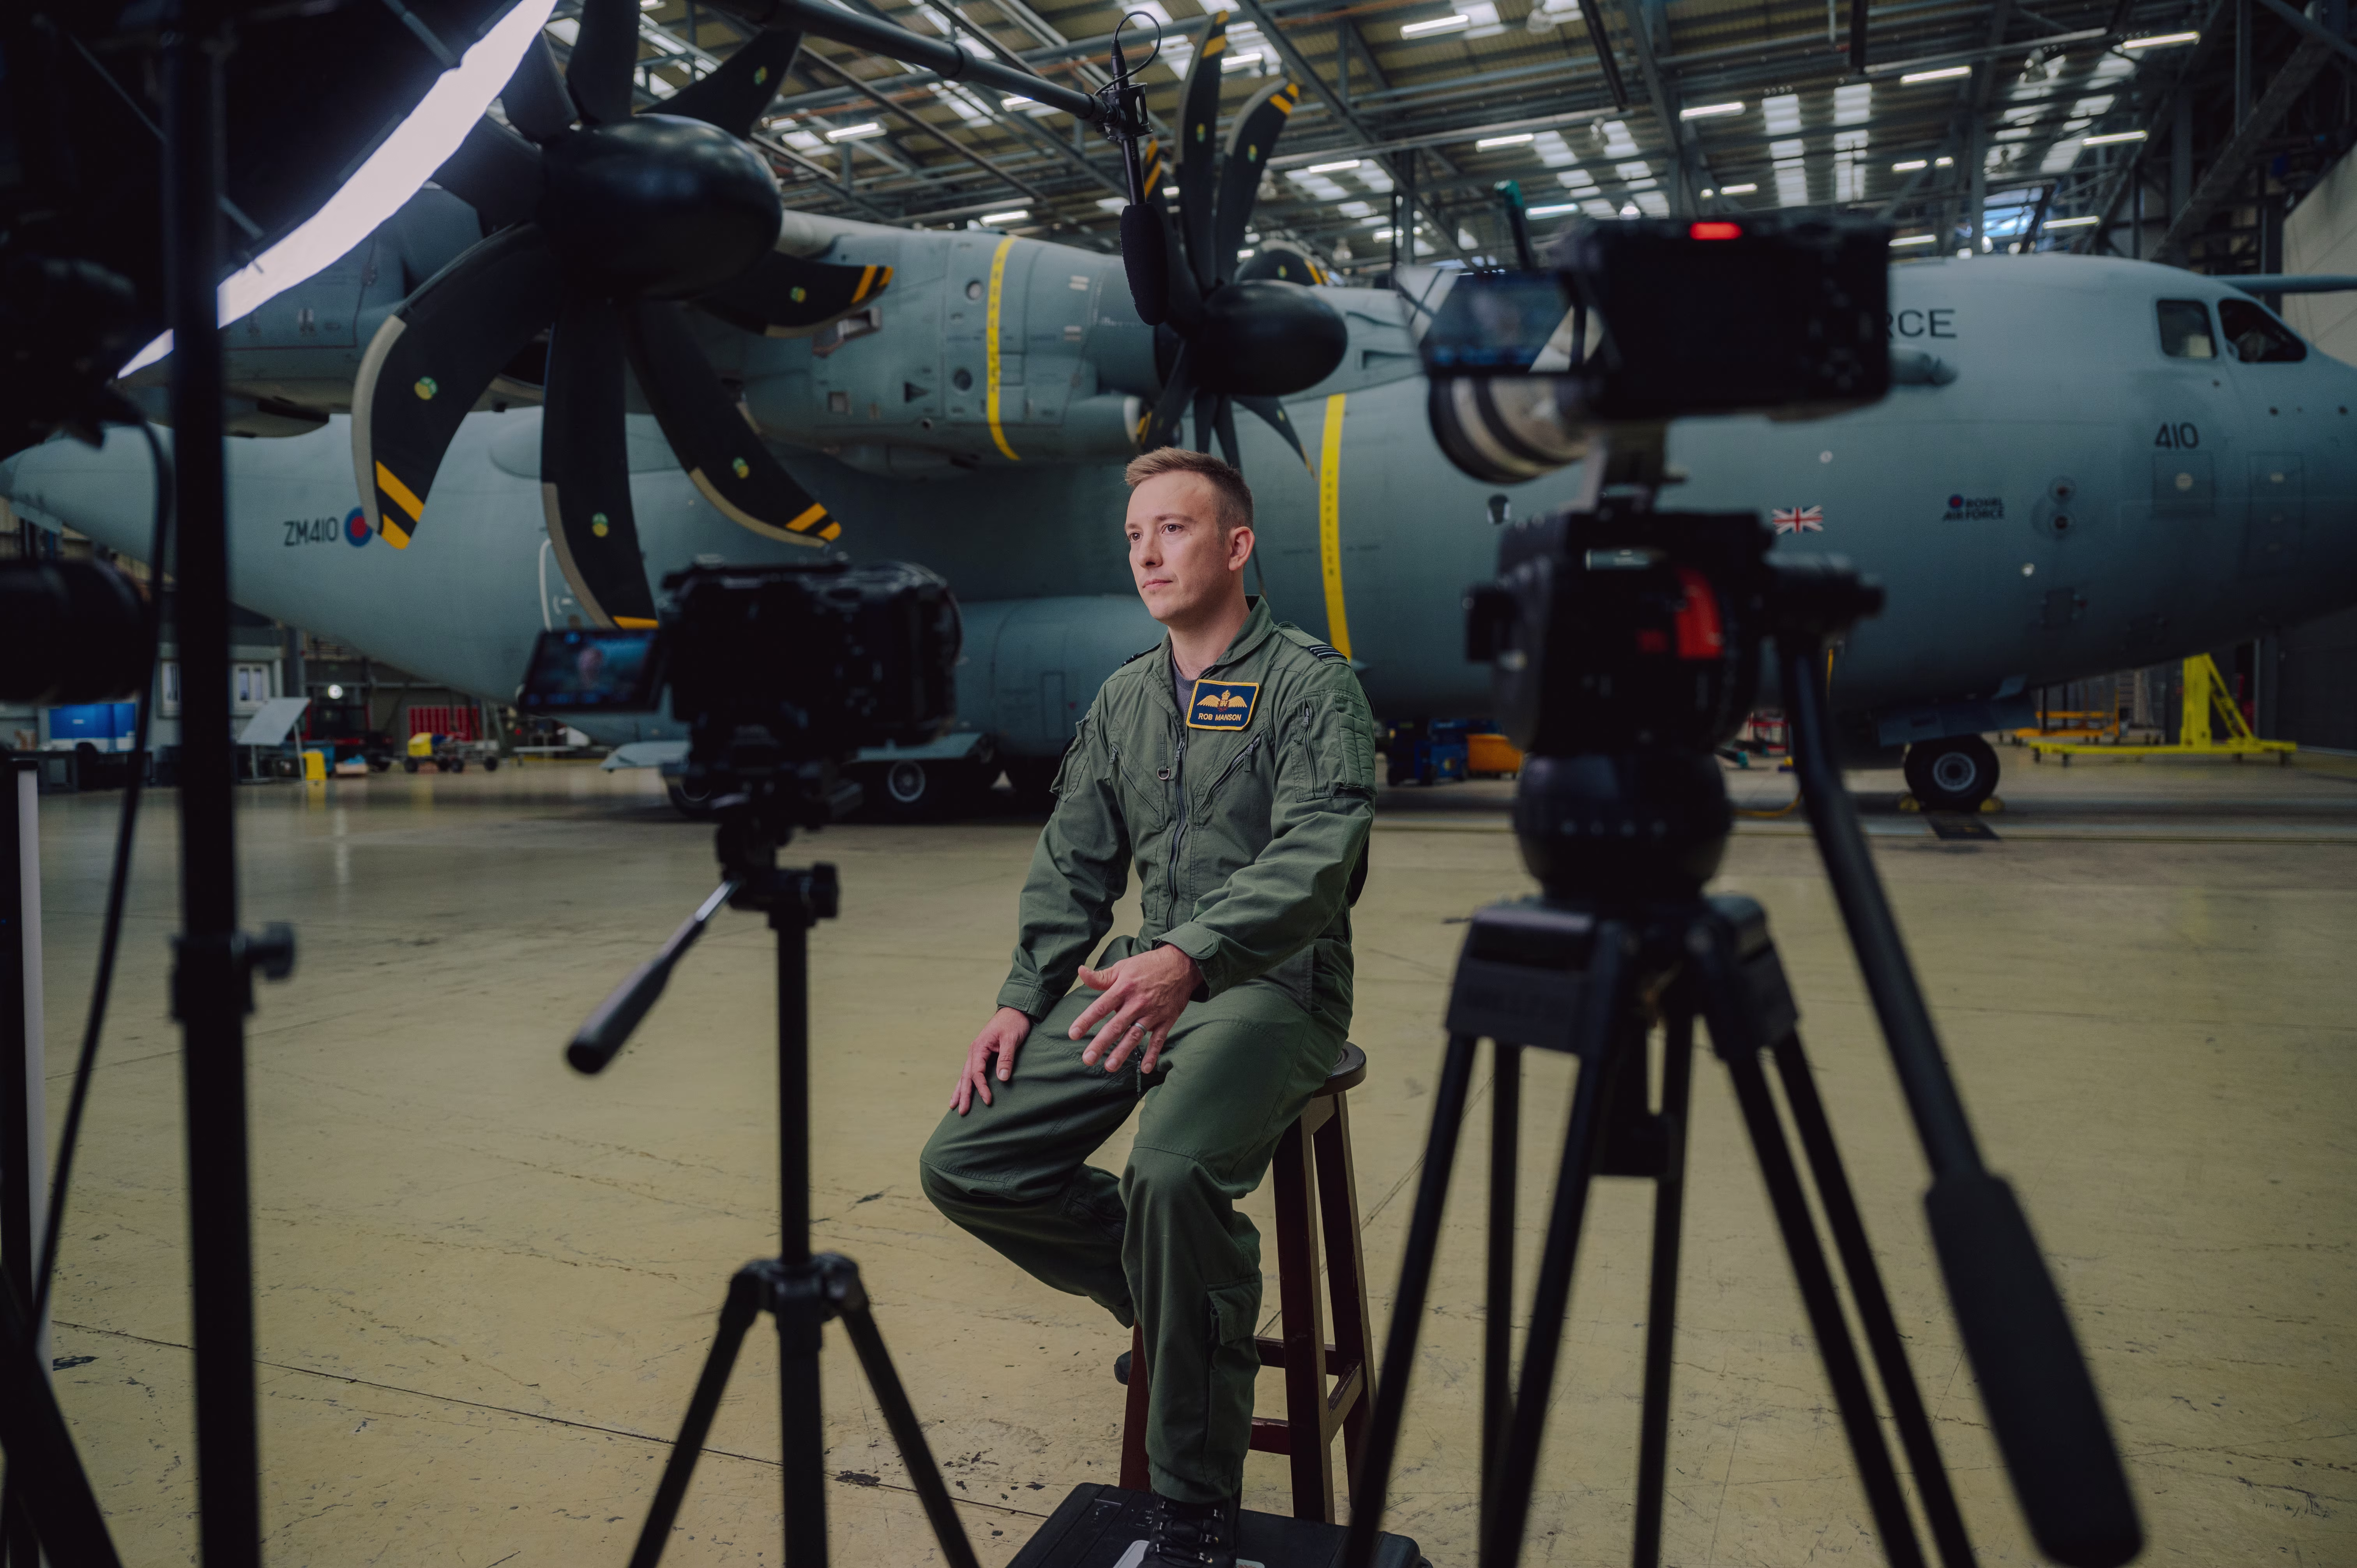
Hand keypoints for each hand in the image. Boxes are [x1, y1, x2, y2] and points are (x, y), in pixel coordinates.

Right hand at [952, 1006, 1032, 1115]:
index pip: (977, 1072)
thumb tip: (1002, 1079)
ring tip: (953, 1106)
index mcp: (979, 1047)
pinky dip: (965, 1082)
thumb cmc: (1014, 1023)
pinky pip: (970, 1071)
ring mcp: (976, 1053)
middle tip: (961, 1112)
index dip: (981, 1088)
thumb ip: (1006, 1058)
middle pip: (966, 1076)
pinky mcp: (981, 1054)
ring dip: (960, 1090)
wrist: (1015, 1011)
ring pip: (965, 1075)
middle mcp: (974, 1051)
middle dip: (964, 1095)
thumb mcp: (1012, 1039)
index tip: (988, 1101)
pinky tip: (962, 1091)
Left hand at [1070, 945, 1200, 1073]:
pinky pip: (1159, 1040)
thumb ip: (1101, 977)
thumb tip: (1080, 972)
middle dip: (1100, 1044)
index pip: (1100, 1007)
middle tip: (1087, 1059)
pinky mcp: (1166, 1020)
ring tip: (1109, 1066)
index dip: (1086, 1021)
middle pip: (1115, 1026)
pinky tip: (1146, 1069)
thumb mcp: (1122, 967)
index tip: (1073, 1034)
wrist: (1182, 964)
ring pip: (1134, 1035)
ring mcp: (1152, 1013)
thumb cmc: (1148, 965)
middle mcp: (1137, 1002)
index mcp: (1123, 988)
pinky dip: (1153, 1054)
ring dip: (1122, 1052)